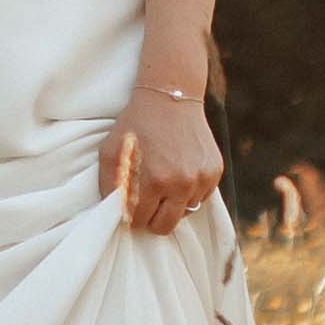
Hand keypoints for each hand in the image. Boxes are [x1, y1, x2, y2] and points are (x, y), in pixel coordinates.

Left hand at [107, 84, 223, 234]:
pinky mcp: (214, 171)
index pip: (140, 221)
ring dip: (173, 204)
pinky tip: (179, 172)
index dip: (132, 215)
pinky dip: (189, 192)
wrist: (169, 97)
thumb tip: (117, 215)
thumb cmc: (135, 126)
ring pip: (184, 213)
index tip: (131, 205)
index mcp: (154, 182)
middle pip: (165, 226)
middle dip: (152, 219)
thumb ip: (109, 188)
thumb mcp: (110, 154)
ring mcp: (201, 178)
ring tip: (164, 182)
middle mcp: (181, 184)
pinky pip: (201, 197)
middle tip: (147, 202)